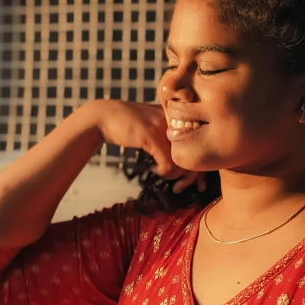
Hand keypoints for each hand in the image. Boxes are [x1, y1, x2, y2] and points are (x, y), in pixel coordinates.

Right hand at [90, 100, 205, 193]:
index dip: (200, 166)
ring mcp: (163, 127)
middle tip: (181, 187)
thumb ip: (172, 139)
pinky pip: (168, 163)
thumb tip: (188, 167)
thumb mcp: (156, 128)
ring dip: (174, 176)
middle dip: (191, 177)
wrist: (104, 117)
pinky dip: (162, 171)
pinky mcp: (151, 136)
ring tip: (164, 176)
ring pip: (182, 160)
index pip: (199, 143)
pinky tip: (152, 169)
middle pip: (195, 152)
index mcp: (179, 117)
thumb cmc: (130, 126)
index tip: (197, 182)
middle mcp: (175, 119)